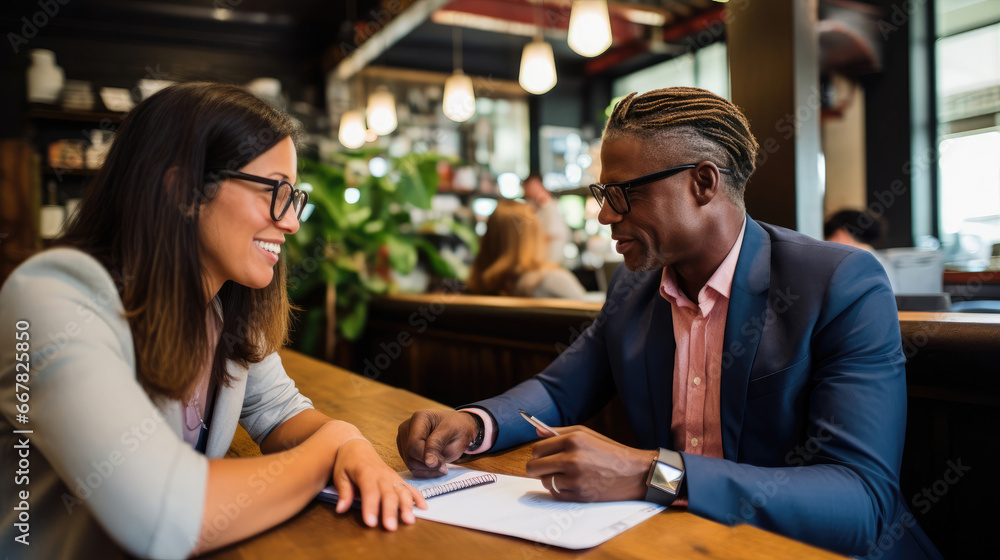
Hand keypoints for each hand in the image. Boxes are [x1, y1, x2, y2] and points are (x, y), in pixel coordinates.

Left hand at [331, 438, 427, 530]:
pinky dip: (418, 497)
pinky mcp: (397, 478)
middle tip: (391, 527)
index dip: (371, 507)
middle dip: (390, 511)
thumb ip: (343, 492)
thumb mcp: (340, 474)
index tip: (371, 523)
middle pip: (388, 494)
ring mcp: (392, 476)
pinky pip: (410, 487)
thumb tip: (341, 509)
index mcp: (366, 472)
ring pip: (402, 491)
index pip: (369, 491)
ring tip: (409, 520)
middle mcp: (382, 474)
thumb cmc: (347, 462)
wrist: (357, 446)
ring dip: (407, 506)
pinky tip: (424, 508)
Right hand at [396, 410, 477, 477]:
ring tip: (442, 465)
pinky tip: (435, 466)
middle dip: (429, 465)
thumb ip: (438, 445)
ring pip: (409, 463)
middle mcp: (407, 427)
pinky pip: (411, 466)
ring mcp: (403, 439)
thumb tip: (429, 463)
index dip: (427, 458)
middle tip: (445, 466)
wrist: (457, 428)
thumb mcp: (452, 432)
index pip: (414, 444)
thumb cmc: (457, 427)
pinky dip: (424, 471)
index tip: (443, 466)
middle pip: (410, 455)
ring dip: (427, 469)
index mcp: (419, 418)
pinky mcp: (405, 450)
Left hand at [525, 425, 657, 501]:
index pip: (537, 449)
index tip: (541, 456)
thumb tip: (537, 429)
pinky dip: (561, 491)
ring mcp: (576, 479)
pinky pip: (556, 495)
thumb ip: (559, 431)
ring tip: (566, 475)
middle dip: (536, 468)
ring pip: (545, 482)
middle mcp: (573, 459)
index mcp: (573, 440)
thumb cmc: (608, 451)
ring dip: (551, 480)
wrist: (633, 473)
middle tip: (544, 468)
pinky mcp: (580, 495)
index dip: (537, 454)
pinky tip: (574, 484)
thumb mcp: (586, 434)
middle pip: (534, 467)